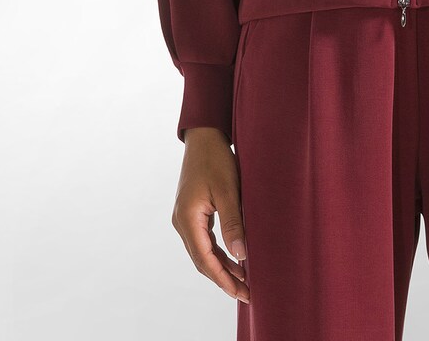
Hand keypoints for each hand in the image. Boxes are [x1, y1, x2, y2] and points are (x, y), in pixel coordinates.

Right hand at [172, 127, 249, 303]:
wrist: (204, 136)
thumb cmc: (216, 159)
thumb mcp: (228, 190)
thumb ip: (233, 223)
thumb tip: (241, 256)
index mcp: (187, 219)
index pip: (205, 259)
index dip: (223, 279)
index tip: (242, 292)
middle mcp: (181, 221)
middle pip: (202, 260)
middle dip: (224, 277)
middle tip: (246, 293)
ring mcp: (185, 217)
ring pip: (203, 251)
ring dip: (222, 265)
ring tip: (243, 279)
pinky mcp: (191, 212)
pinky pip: (204, 239)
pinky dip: (218, 251)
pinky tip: (234, 257)